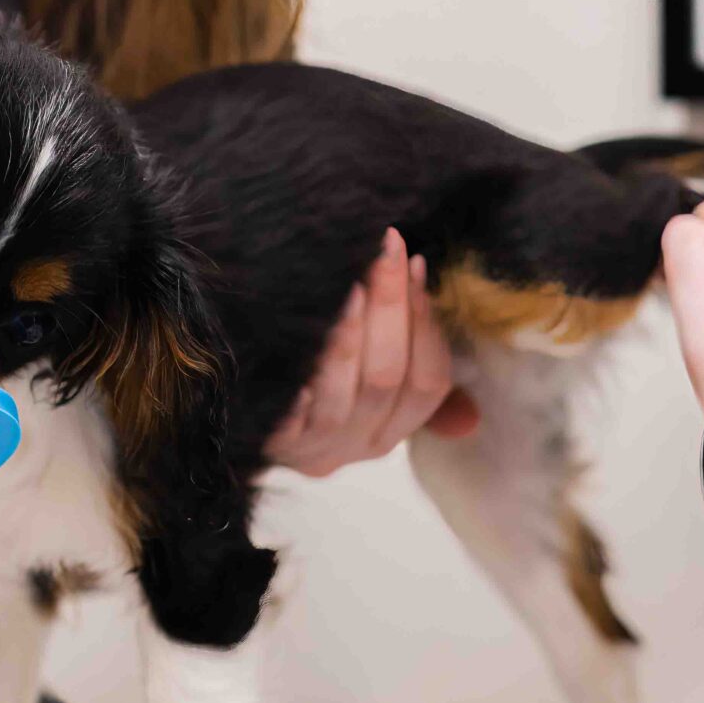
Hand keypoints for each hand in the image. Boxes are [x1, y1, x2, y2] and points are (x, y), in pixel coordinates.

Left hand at [265, 227, 479, 476]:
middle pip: (387, 378)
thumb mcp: (365, 396)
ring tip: (348, 283)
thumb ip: (412, 386)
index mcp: (391, 432)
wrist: (232, 434)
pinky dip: (300, 383)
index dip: (426, 322)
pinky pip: (290, 416)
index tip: (415, 263)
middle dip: (390, 309)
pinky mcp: (271, 447)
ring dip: (348, 333)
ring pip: (343, 393)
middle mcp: (358, 447)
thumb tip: (471, 417)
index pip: (429, 383)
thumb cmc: (310, 398)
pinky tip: (300, 343)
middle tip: (382, 253)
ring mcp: (314, 449)